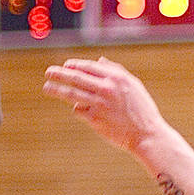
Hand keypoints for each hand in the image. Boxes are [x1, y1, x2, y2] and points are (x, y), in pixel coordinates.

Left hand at [43, 57, 168, 155]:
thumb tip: (99, 60)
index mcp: (116, 78)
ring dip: (56, 90)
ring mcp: (99, 104)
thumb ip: (116, 70)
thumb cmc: (141, 109)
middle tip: (48, 72)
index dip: (74, 65)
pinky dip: (78, 109)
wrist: (146, 135)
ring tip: (46, 88)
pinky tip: (83, 111)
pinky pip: (79, 110)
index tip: (66, 65)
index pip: (88, 67)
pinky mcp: (94, 119)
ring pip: (71, 94)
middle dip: (59, 74)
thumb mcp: (133, 85)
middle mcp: (106, 89)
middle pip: (76, 78)